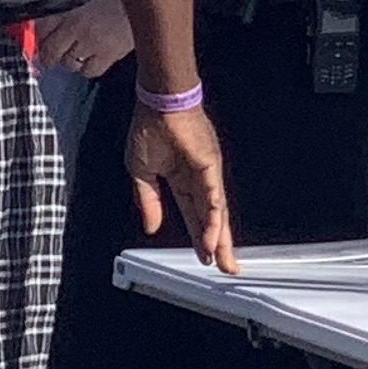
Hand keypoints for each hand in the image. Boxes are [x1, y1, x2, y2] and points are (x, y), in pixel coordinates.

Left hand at [39, 0, 135, 80]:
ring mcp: (91, 40)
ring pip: (69, 63)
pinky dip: (88, 67)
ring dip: (70, 59)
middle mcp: (74, 22)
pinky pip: (90, 70)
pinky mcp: (110, 52)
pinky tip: (93, 58)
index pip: (41, 26)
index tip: (45, 34)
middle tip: (51, 53)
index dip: (42, 32)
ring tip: (76, 53)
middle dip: (49, 53)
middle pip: (50, 50)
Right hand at [127, 104, 238, 272]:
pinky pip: (213, 198)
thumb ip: (149, 201)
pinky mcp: (209, 166)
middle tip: (226, 266)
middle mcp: (198, 180)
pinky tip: (214, 236)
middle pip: (211, 219)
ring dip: (219, 237)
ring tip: (222, 259)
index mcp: (182, 180)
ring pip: (216, 212)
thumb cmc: (150, 127)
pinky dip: (213, 218)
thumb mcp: (141, 172)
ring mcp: (206, 174)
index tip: (204, 257)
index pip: (194, 215)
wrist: (158, 102)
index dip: (200, 237)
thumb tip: (151, 227)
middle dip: (218, 244)